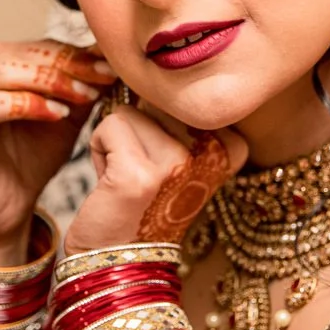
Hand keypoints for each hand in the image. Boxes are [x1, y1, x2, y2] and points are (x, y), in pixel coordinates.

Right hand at [0, 40, 114, 262]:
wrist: (8, 209)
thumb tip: (108, 57)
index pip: (37, 47)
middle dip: (67, 65)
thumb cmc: (31, 159)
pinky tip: (56, 114)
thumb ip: (81, 85)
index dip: (77, 54)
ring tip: (81, 96)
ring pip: (4, 71)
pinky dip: (27, 104)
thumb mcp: (65, 115)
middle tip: (101, 77)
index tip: (111, 64)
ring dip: (49, 81)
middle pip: (22, 54)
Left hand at [63, 102, 247, 253]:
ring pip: (128, 112)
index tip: (164, 162)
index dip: (160, 121)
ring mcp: (178, 163)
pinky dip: (100, 150)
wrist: (121, 260)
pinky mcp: (139, 173)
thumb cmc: (142, 202)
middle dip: (136, 131)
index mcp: (229, 146)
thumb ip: (178, 114)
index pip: (183, 93)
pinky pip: (109, 125)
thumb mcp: (177, 155)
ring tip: (126, 179)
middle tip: (141, 173)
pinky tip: (111, 185)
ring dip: (116, 142)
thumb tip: (152, 69)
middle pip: (155, 100)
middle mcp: (210, 154)